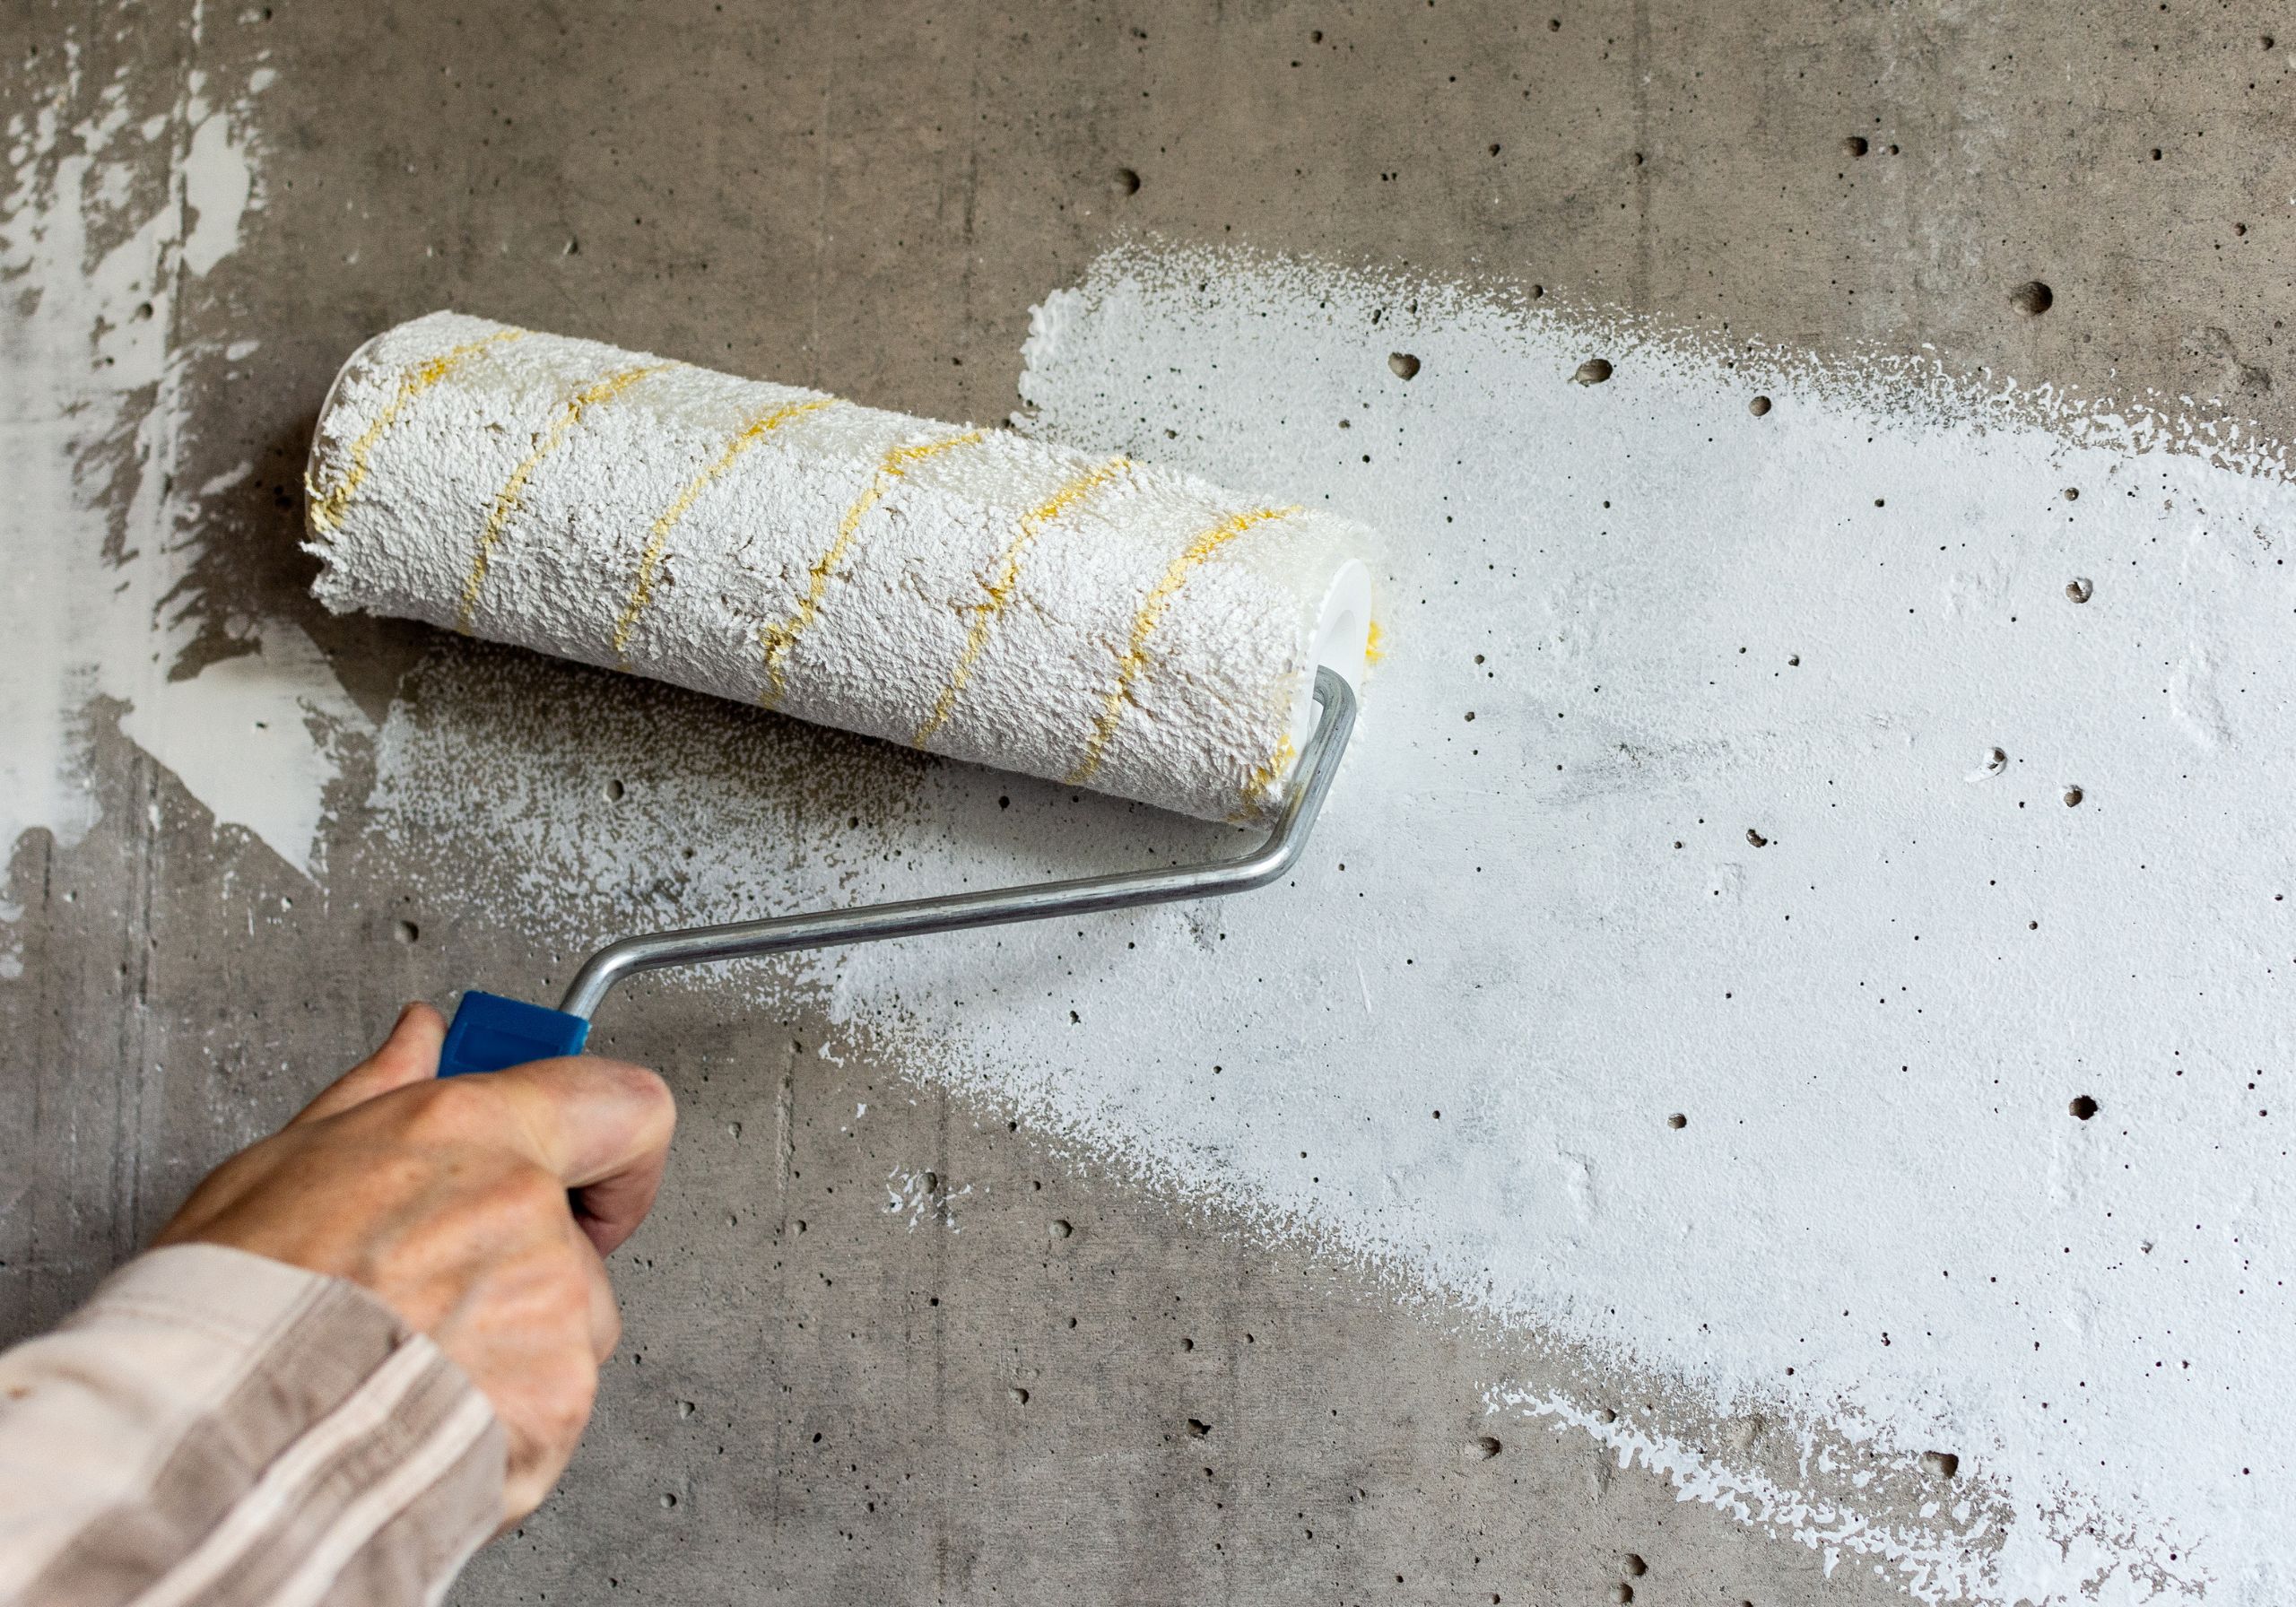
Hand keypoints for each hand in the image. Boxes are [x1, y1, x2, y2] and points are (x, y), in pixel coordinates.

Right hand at [154, 1002, 677, 1523]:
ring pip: (569, 1328)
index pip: (622, 1103)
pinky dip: (506, 1420)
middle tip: (435, 1298)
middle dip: (524, 1268)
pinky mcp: (558, 1400)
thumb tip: (420, 1040)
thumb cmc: (233, 1309)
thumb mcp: (278, 1165)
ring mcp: (552, 1306)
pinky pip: (555, 1404)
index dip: (614, 1145)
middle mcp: (525, 1208)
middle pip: (578, 1238)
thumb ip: (379, 1093)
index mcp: (468, 1131)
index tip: (592, 1171)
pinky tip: (427, 1412)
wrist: (222, 1440)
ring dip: (514, 1350)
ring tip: (410, 1365)